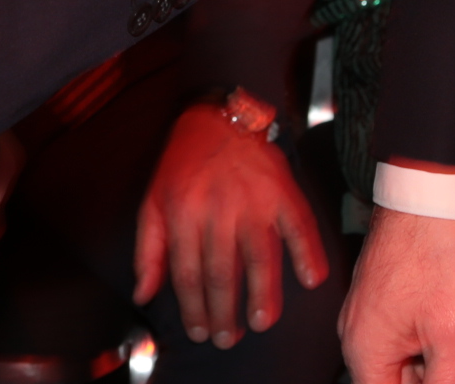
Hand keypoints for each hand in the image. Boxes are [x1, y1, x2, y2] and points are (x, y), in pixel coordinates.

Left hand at [134, 104, 327, 348]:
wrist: (217, 117)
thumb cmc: (182, 164)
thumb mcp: (153, 201)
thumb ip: (148, 250)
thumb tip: (144, 294)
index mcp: (183, 212)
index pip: (188, 274)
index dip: (194, 309)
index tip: (200, 332)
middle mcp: (218, 208)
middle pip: (222, 273)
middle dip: (225, 312)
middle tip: (228, 337)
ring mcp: (253, 199)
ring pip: (259, 257)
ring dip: (263, 295)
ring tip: (261, 321)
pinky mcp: (281, 189)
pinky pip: (298, 226)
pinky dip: (308, 253)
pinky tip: (311, 278)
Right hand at [340, 205, 454, 383]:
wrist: (435, 191)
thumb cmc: (437, 249)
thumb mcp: (453, 332)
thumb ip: (449, 381)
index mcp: (364, 349)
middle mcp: (359, 332)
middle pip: (401, 381)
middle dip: (442, 378)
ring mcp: (372, 309)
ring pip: (410, 358)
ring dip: (444, 362)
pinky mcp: (389, 292)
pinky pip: (410, 332)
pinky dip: (438, 339)